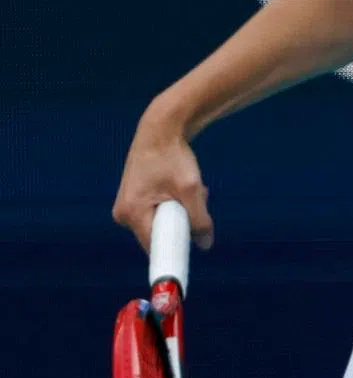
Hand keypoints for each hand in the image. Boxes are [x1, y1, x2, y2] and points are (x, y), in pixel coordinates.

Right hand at [112, 107, 214, 253]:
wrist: (161, 128)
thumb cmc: (173, 155)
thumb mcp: (191, 188)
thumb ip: (199, 219)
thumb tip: (205, 245)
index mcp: (132, 213)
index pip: (155, 246)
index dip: (175, 249)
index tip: (191, 248)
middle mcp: (123, 213)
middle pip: (159, 233)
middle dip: (182, 221)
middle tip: (196, 199)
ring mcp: (126, 205)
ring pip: (160, 221)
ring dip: (180, 209)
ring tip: (190, 187)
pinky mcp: (133, 198)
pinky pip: (156, 211)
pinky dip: (173, 202)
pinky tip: (180, 185)